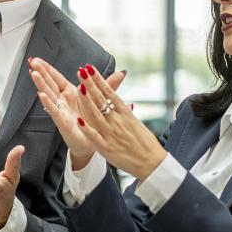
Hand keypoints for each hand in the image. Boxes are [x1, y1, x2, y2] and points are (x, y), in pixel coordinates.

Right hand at [27, 58, 124, 170]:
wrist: (95, 142)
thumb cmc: (95, 121)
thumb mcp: (103, 100)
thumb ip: (108, 85)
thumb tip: (121, 73)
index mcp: (72, 93)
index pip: (56, 78)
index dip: (47, 68)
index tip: (37, 59)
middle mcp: (64, 100)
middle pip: (50, 83)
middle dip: (40, 72)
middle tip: (31, 61)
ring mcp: (61, 110)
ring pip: (49, 94)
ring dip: (41, 84)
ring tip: (33, 73)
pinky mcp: (62, 122)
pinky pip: (54, 111)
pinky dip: (48, 103)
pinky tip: (41, 95)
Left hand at [74, 64, 165, 179]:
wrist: (152, 163)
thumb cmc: (145, 143)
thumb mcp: (136, 124)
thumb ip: (126, 113)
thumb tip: (122, 103)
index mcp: (125, 114)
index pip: (109, 93)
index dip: (98, 80)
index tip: (90, 69)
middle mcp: (118, 121)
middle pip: (101, 100)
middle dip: (90, 84)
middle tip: (81, 71)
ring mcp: (112, 134)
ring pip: (96, 114)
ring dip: (87, 100)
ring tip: (79, 87)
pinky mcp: (107, 148)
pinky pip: (95, 137)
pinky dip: (87, 128)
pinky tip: (78, 119)